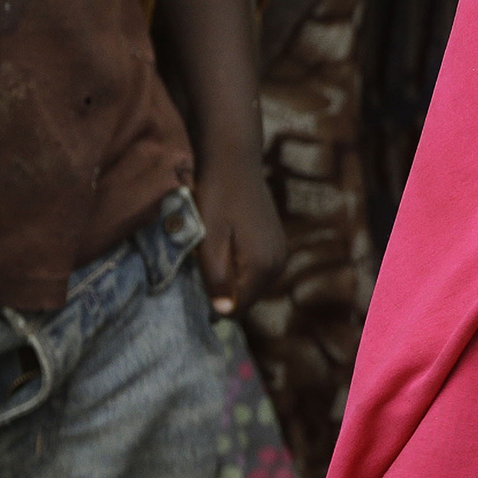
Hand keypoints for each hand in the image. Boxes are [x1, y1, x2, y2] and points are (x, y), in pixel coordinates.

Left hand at [190, 154, 284, 317]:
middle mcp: (278, 263)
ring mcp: (281, 253)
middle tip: (201, 268)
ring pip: (253, 284)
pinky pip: (259, 270)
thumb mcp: (209, 240)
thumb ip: (216, 277)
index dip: (215, 305)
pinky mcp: (278, 245)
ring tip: (212, 256)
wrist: (236, 165)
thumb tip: (224, 312)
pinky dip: (241, 268)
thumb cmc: (216, 199)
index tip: (196, 287)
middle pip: (248, 297)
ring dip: (232, 279)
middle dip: (225, 292)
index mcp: (262, 265)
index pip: (239, 306)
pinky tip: (227, 248)